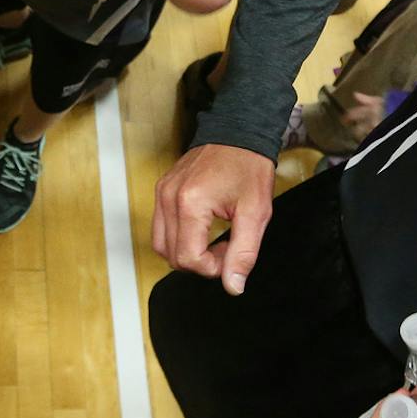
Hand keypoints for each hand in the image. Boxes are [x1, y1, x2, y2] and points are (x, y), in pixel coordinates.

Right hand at [150, 142, 273, 293]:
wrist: (239, 131)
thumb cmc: (249, 166)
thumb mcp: (256, 213)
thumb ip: (244, 253)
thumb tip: (233, 286)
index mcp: (190, 204)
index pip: (188, 259)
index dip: (211, 268)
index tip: (230, 254)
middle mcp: (169, 198)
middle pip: (171, 256)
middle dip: (199, 262)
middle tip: (225, 247)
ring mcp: (162, 192)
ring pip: (161, 244)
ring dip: (186, 251)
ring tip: (213, 239)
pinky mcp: (162, 189)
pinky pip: (161, 226)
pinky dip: (178, 236)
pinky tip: (202, 228)